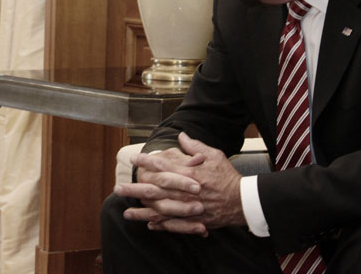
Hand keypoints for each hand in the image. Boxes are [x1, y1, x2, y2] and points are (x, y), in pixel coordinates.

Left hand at [116, 132, 244, 235]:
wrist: (243, 201)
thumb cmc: (227, 176)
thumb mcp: (213, 155)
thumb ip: (195, 146)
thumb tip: (181, 136)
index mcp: (188, 173)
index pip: (162, 165)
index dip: (146, 162)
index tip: (133, 159)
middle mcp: (184, 190)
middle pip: (155, 189)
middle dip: (135, 188)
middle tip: (118, 188)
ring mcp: (187, 207)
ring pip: (160, 210)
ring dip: (142, 211)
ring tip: (126, 212)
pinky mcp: (193, 220)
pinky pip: (173, 224)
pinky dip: (160, 224)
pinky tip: (148, 223)